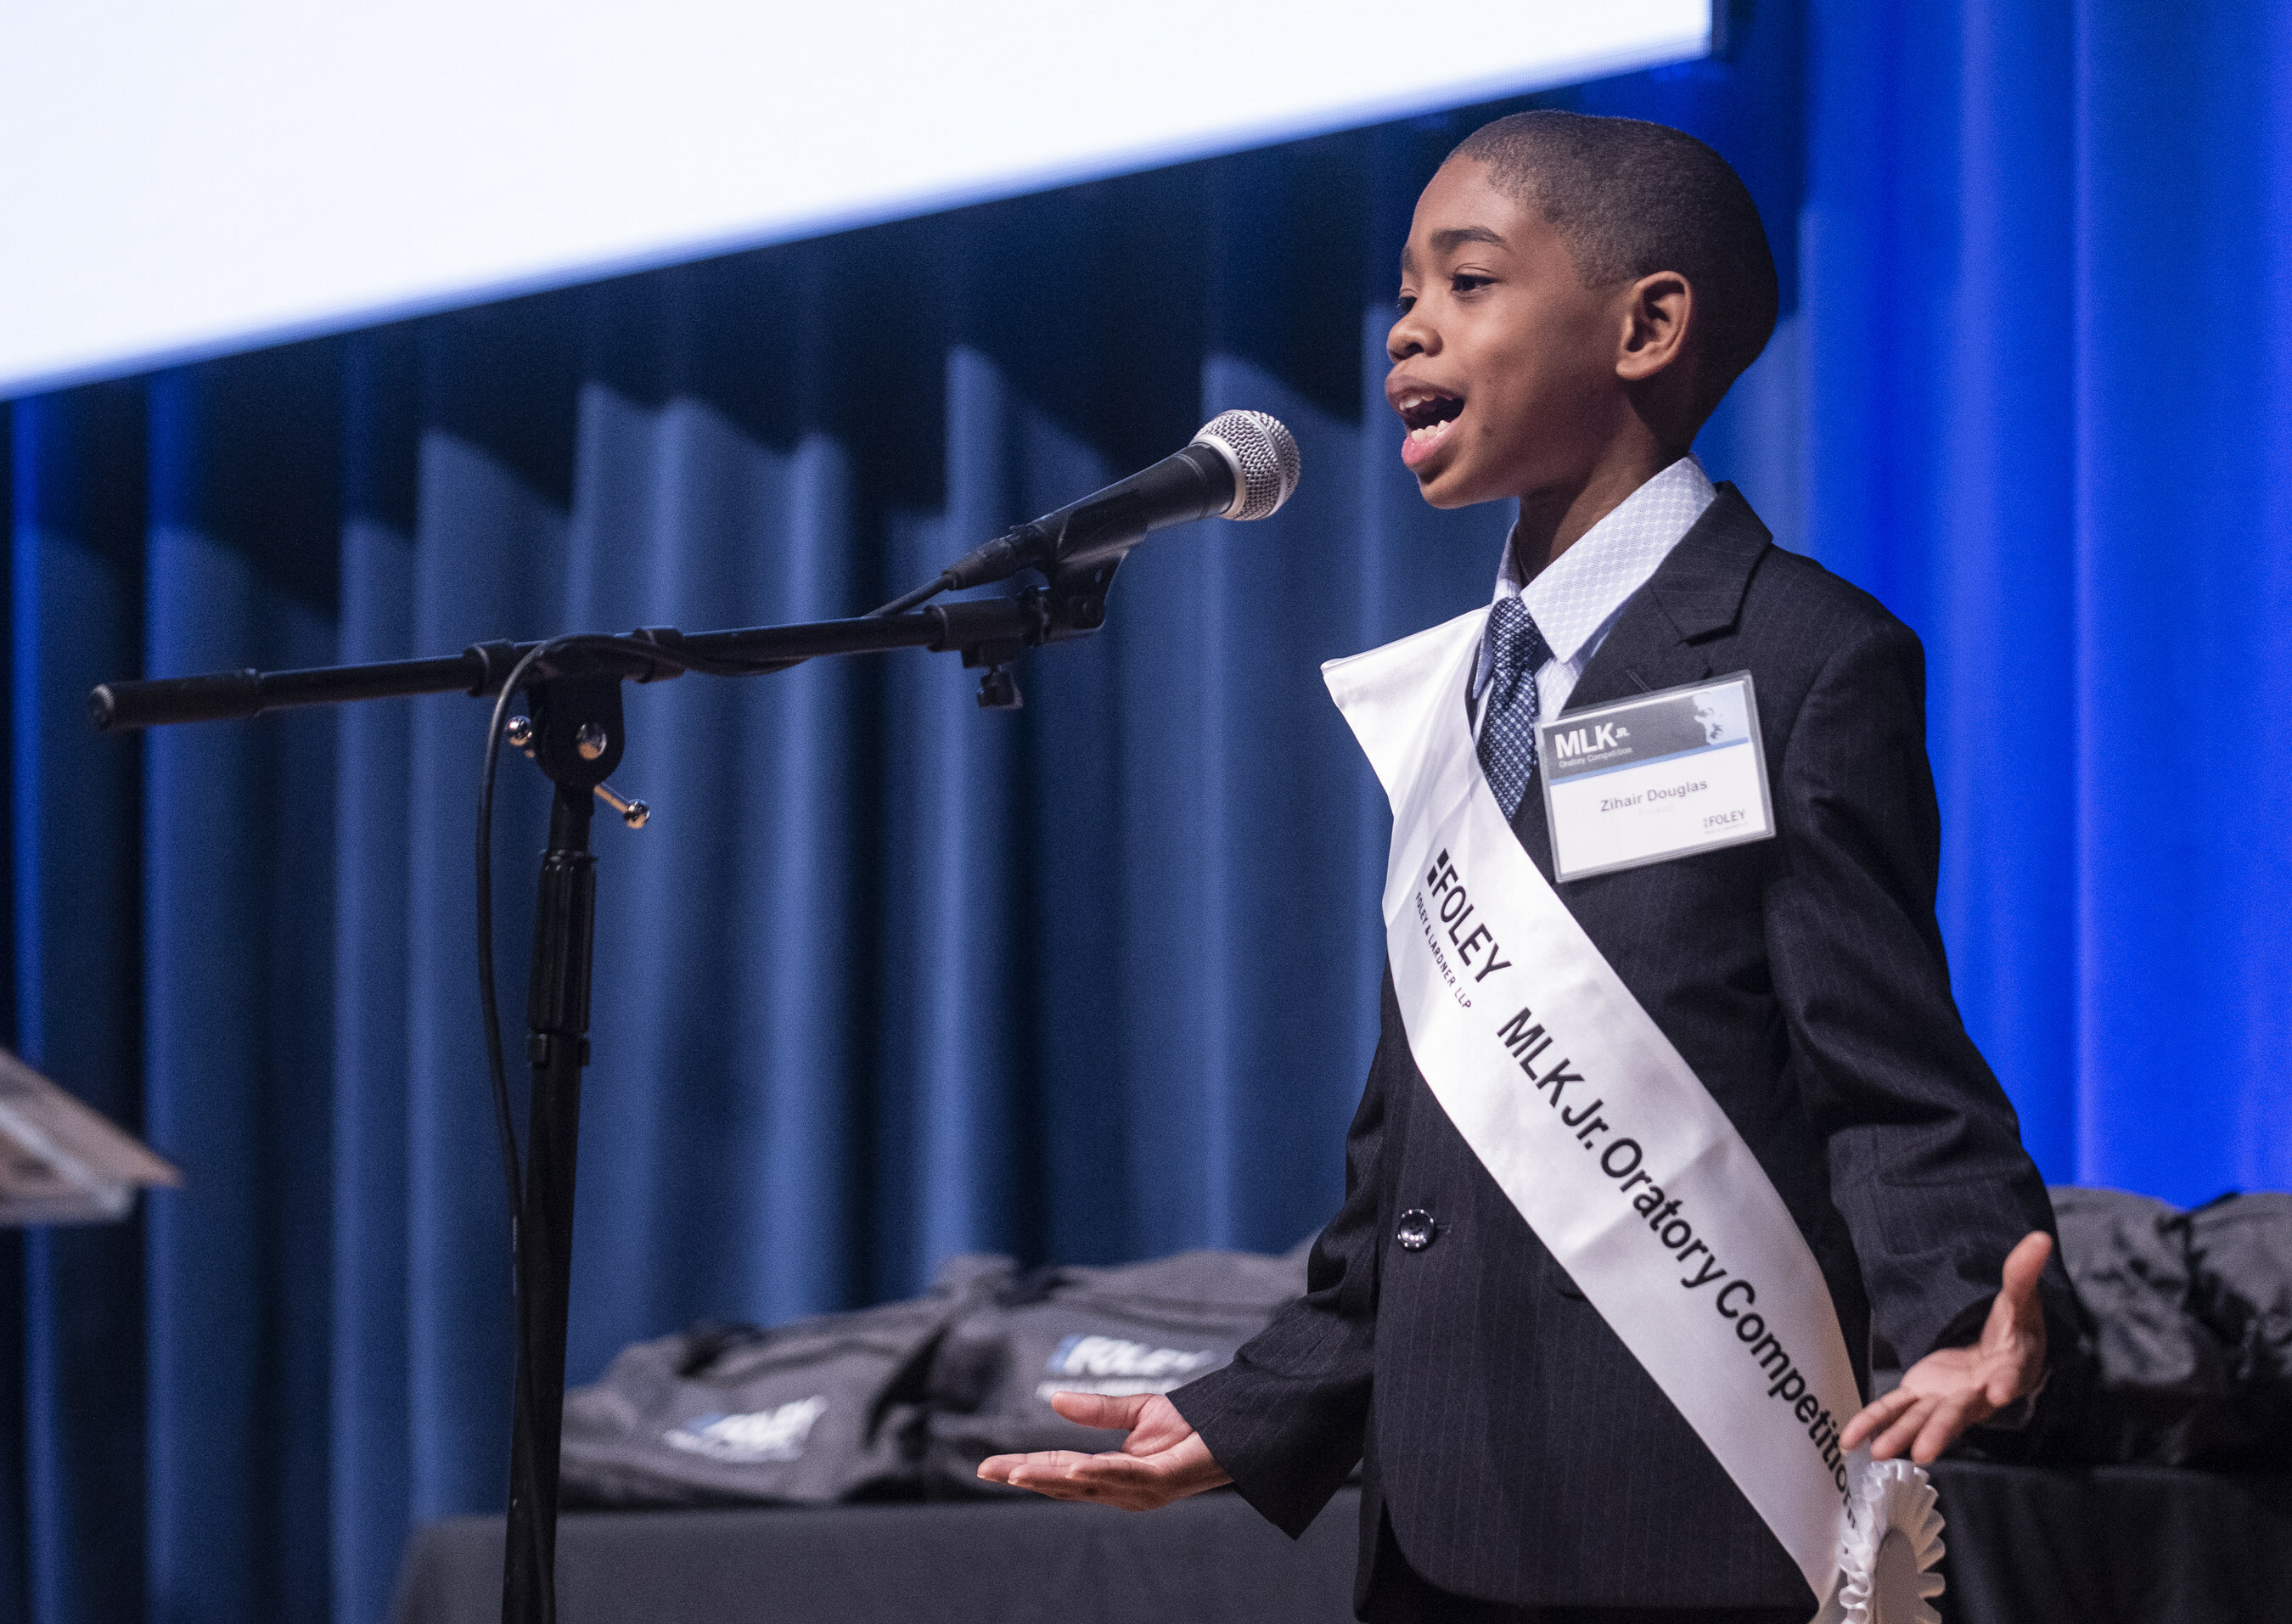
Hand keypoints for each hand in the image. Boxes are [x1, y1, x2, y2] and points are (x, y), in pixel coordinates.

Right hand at [975, 1392, 1231, 1510]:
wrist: (1238, 1427)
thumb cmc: (1192, 1424)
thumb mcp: (1136, 1410)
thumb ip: (1096, 1410)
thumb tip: (1053, 1402)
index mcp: (1113, 1475)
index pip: (1060, 1472)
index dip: (1025, 1469)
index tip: (989, 1466)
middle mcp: (1123, 1489)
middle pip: (1065, 1484)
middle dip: (1026, 1477)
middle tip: (987, 1471)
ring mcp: (1143, 1489)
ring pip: (1088, 1485)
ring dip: (1052, 1478)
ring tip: (1016, 1472)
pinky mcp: (1165, 1480)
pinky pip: (1126, 1478)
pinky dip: (1099, 1475)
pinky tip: (1075, 1470)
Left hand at [1841, 1230, 2051, 1464]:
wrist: (2001, 1358)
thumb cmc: (2014, 1331)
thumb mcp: (2020, 1301)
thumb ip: (2023, 1273)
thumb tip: (2040, 1238)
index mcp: (2009, 1368)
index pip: (2011, 1375)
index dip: (2006, 1382)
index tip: (1999, 1391)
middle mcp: (1977, 1393)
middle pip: (1959, 1412)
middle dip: (1941, 1430)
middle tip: (1925, 1451)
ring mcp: (1947, 1399)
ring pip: (1924, 1419)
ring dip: (1902, 1435)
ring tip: (1879, 1451)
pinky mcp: (1922, 1395)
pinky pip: (1896, 1410)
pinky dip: (1873, 1422)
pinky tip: (1851, 1439)